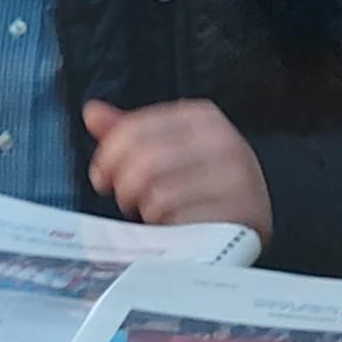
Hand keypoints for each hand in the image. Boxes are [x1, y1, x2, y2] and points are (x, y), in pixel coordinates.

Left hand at [84, 99, 273, 246]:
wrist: (248, 222)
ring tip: (152, 211)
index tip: (102, 176)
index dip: (107, 157)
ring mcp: (237, 179)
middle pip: (143, 161)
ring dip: (145, 209)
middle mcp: (225, 142)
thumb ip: (130, 132)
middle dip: (123, 186)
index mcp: (202, 118)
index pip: (134, 129)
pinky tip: (173, 226)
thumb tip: (92, 113)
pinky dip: (167, 228)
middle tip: (126, 199)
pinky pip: (182, 221)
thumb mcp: (167, 150)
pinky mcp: (241, 216)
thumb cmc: (200, 185)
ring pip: (159, 193)